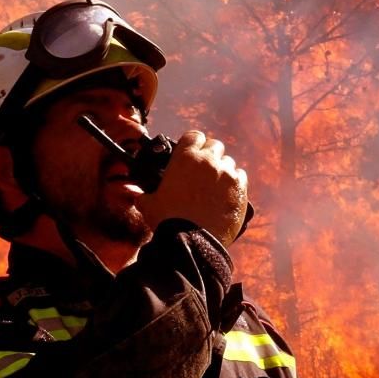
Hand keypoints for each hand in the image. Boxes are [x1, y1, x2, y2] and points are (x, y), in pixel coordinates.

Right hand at [137, 131, 248, 245]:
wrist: (192, 242)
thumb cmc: (168, 221)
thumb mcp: (148, 204)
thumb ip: (144, 195)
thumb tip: (137, 196)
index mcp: (185, 157)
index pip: (194, 136)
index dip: (194, 144)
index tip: (192, 153)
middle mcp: (209, 160)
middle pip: (215, 146)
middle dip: (210, 156)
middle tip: (204, 171)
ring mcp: (227, 174)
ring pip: (229, 162)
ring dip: (223, 170)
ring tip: (216, 186)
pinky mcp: (240, 189)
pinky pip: (241, 177)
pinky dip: (235, 183)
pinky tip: (227, 194)